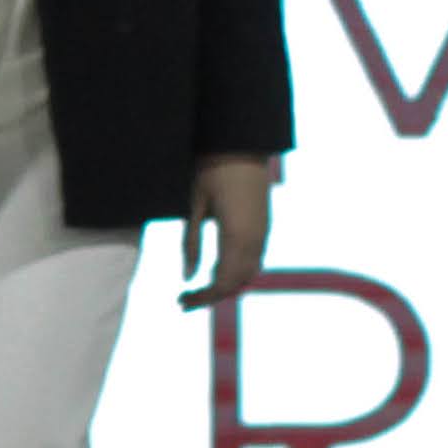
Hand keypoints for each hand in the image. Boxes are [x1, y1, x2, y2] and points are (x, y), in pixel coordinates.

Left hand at [178, 154, 273, 311]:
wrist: (241, 145)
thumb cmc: (211, 171)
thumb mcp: (194, 206)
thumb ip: (192, 243)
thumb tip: (188, 277)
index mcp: (238, 236)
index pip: (224, 282)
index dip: (204, 297)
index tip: (181, 302)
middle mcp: (257, 239)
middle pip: (239, 282)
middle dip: (213, 295)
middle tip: (186, 300)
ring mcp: (264, 232)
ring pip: (250, 272)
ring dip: (227, 284)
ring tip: (199, 288)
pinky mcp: (265, 225)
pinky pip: (254, 259)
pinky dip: (236, 271)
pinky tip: (217, 269)